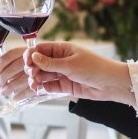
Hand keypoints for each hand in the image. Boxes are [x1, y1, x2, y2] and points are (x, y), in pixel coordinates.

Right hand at [0, 40, 133, 102]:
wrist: (111, 84)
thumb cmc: (95, 68)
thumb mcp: (70, 64)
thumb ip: (50, 63)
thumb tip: (32, 57)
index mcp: (62, 49)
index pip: (40, 50)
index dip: (30, 56)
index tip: (26, 64)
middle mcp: (60, 60)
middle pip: (38, 64)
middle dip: (31, 70)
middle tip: (31, 75)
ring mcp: (62, 73)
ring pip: (43, 76)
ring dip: (35, 80)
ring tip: (33, 85)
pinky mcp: (65, 86)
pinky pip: (49, 86)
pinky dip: (43, 88)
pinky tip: (38, 90)